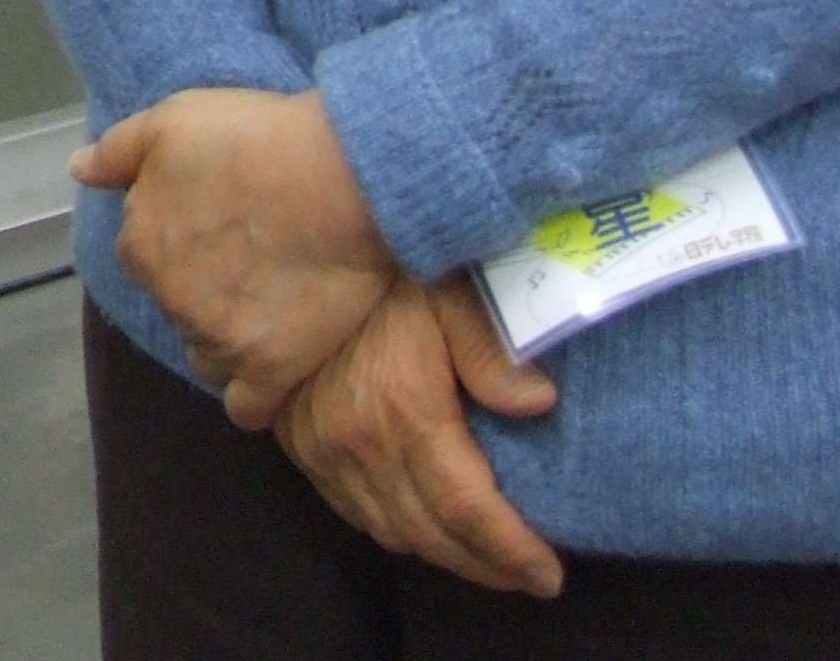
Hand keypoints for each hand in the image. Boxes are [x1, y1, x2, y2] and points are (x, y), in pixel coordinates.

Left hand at [74, 87, 396, 426]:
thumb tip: (78, 168)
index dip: (180, 239)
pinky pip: (247, 409)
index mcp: (140, 247)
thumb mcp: (170, 122)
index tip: (219, 222)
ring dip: (225, 339)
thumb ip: (117, 151)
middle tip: (251, 257)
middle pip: (177, 306)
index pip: (144, 256)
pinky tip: (273, 369)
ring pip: (208, 355)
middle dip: (202, 288)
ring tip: (269, 308)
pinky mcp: (273, 370)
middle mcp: (171, 302)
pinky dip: (255, 396)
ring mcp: (220, 341)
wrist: (340, 176)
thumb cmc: (255, 139)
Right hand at [278, 275, 563, 596]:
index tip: (550, 576)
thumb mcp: (447, 292)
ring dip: (443, 553)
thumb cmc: (383, 276)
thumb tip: (541, 402)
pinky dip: (398, 532)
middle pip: (432, 535)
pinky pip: (355, 514)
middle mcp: (359, 442)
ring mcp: (324, 450)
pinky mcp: (302, 448)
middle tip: (529, 576)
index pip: (466, 507)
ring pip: (393, 532)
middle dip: (486, 565)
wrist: (290, 262)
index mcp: (404, 407)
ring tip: (487, 557)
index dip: (511, 550)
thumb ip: (492, 348)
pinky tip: (427, 526)